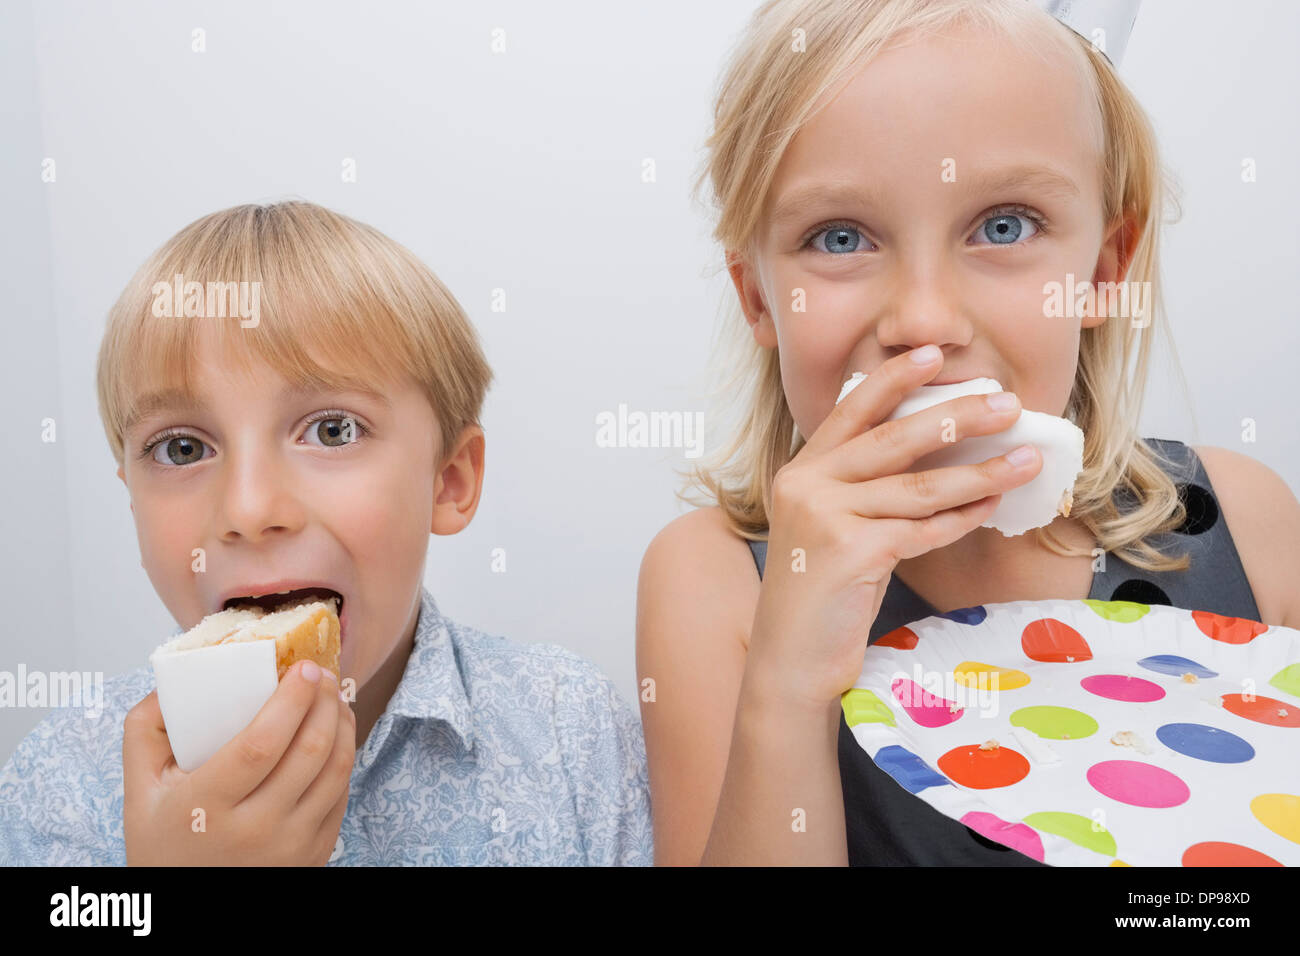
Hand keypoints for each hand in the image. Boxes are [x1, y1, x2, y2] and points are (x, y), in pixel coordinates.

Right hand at [123, 660, 354, 865]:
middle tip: (322, 675)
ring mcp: (290, 846)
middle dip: (325, 702)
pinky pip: (341, 796)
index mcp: (207, 807)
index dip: (291, 700)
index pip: (262, 743)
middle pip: (310, 751)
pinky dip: (345, 758)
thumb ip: (146, 730)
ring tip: (334, 699)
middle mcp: (255, 830)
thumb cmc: (164, 841)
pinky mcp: (314, 855)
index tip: (303, 668)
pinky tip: (337, 736)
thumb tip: (172, 681)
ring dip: (344, 725)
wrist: (188, 904)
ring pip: (336, 771)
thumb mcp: (139, 790)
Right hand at [744, 345, 1041, 710]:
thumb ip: (863, 491)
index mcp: (802, 471)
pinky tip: (991, 507)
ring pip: (917, 486)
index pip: (851, 411)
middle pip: (893, 439)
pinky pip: (921, 528)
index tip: (934, 356)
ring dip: (979, 471)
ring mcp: (824, 517)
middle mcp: (807, 484)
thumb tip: (938, 457)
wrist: (790, 660)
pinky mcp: (848, 552)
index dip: (894, 381)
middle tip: (1007, 404)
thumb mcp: (831, 528)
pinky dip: (962, 517)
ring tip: (1025, 459)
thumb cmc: (821, 596)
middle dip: (957, 417)